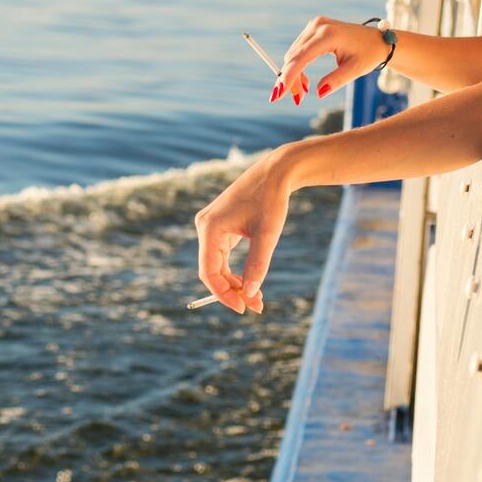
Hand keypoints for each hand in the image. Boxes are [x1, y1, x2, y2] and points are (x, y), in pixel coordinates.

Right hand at [193, 148, 293, 313]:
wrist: (275, 173)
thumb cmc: (271, 200)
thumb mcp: (267, 235)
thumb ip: (257, 265)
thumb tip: (249, 294)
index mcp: (210, 228)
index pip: (208, 271)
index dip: (223, 294)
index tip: (243, 308)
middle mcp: (205, 227)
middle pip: (211, 270)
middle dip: (232, 290)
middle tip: (256, 305)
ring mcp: (210, 226)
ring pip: (217, 265)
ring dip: (234, 282)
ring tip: (257, 296)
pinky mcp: (219, 226)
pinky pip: (222, 255)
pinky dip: (235, 270)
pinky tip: (250, 281)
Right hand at [275, 16, 389, 103]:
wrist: (377, 40)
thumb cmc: (369, 54)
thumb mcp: (356, 70)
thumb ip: (336, 80)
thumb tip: (318, 93)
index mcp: (329, 35)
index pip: (301, 57)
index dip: (288, 77)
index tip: (278, 94)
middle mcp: (318, 26)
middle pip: (293, 57)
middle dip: (291, 80)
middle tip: (297, 100)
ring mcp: (314, 26)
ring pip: (293, 55)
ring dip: (293, 75)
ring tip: (303, 92)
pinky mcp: (313, 29)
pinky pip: (298, 51)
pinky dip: (298, 67)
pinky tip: (304, 81)